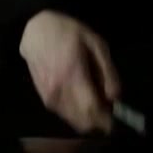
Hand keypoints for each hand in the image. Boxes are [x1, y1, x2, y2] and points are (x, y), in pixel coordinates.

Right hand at [19, 10, 121, 133]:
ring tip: (95, 101)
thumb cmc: (68, 33)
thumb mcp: (96, 44)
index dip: (106, 120)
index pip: (91, 109)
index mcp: (74, 74)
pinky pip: (64, 115)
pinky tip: (81, 99)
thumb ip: (108, 71)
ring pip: (73, 121)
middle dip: (99, 121)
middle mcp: (59, 90)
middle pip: (83, 121)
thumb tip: (115, 97)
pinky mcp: (44, 99)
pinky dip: (76, 113)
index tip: (117, 120)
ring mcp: (49, 96)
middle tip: (108, 110)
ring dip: (87, 118)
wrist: (36, 31)